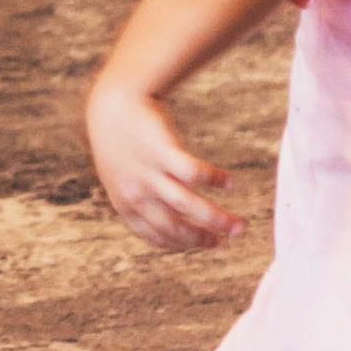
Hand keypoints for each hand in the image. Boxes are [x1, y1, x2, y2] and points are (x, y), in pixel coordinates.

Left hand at [87, 80, 243, 252]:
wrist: (111, 105)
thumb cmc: (120, 143)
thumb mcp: (121, 178)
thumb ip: (141, 200)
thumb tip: (168, 220)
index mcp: (126, 204)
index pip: (159, 236)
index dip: (184, 245)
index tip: (205, 244)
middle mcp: (137, 194)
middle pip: (175, 227)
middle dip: (204, 239)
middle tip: (226, 242)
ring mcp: (150, 173)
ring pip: (187, 205)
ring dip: (216, 219)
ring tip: (239, 226)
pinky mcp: (163, 151)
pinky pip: (193, 172)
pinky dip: (214, 180)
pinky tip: (229, 182)